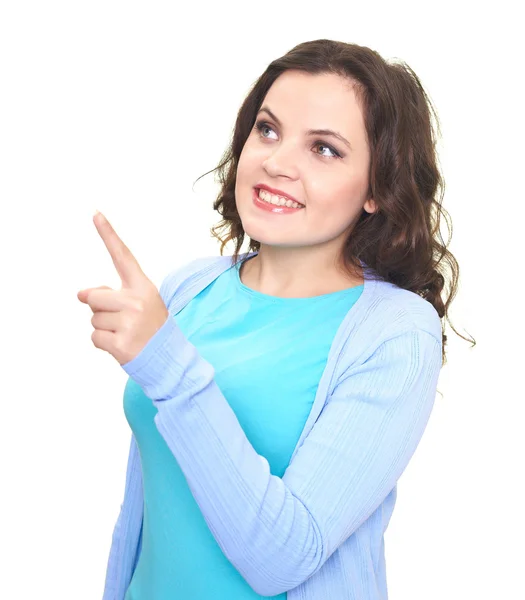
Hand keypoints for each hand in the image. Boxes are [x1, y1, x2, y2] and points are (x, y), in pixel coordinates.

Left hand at [77, 211, 168, 365]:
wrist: (169, 358)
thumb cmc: (151, 327)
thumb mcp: (140, 305)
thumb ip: (112, 294)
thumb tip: (81, 294)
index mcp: (143, 287)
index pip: (122, 257)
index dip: (108, 234)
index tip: (95, 213)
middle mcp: (137, 301)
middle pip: (94, 296)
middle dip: (99, 308)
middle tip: (122, 319)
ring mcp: (129, 323)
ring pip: (93, 318)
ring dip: (103, 327)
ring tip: (125, 332)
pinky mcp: (120, 343)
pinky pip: (94, 337)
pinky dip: (103, 343)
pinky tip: (121, 345)